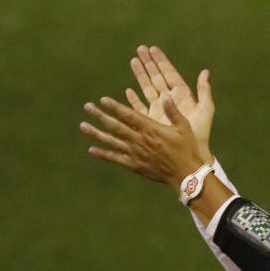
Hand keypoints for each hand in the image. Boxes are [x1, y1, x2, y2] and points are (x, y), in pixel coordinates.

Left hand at [80, 94, 206, 190]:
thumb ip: (173, 112)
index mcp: (151, 129)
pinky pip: (115, 158)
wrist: (185, 174)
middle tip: (87, 106)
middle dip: (100, 115)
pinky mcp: (134, 165)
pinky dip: (103, 154)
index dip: (115, 107)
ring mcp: (135, 153)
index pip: (129, 115)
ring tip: (83, 125)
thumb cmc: (186, 149)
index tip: (103, 100)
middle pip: (115, 126)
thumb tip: (165, 96)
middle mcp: (139, 140)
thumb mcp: (184, 127)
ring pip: (112, 141)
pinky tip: (92, 150)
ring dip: (96, 133)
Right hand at [125, 45, 213, 159]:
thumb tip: (205, 71)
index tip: (153, 48)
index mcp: (181, 96)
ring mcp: (159, 110)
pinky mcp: (151, 121)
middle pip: (156, 77)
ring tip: (133, 60)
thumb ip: (204, 91)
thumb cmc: (200, 133)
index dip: (161, 61)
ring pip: (147, 88)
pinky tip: (129, 90)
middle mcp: (169, 101)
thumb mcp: (205, 110)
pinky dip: (134, 99)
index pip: (169, 74)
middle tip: (139, 48)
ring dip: (140, 75)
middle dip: (148, 63)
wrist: (191, 153)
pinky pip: (140, 107)